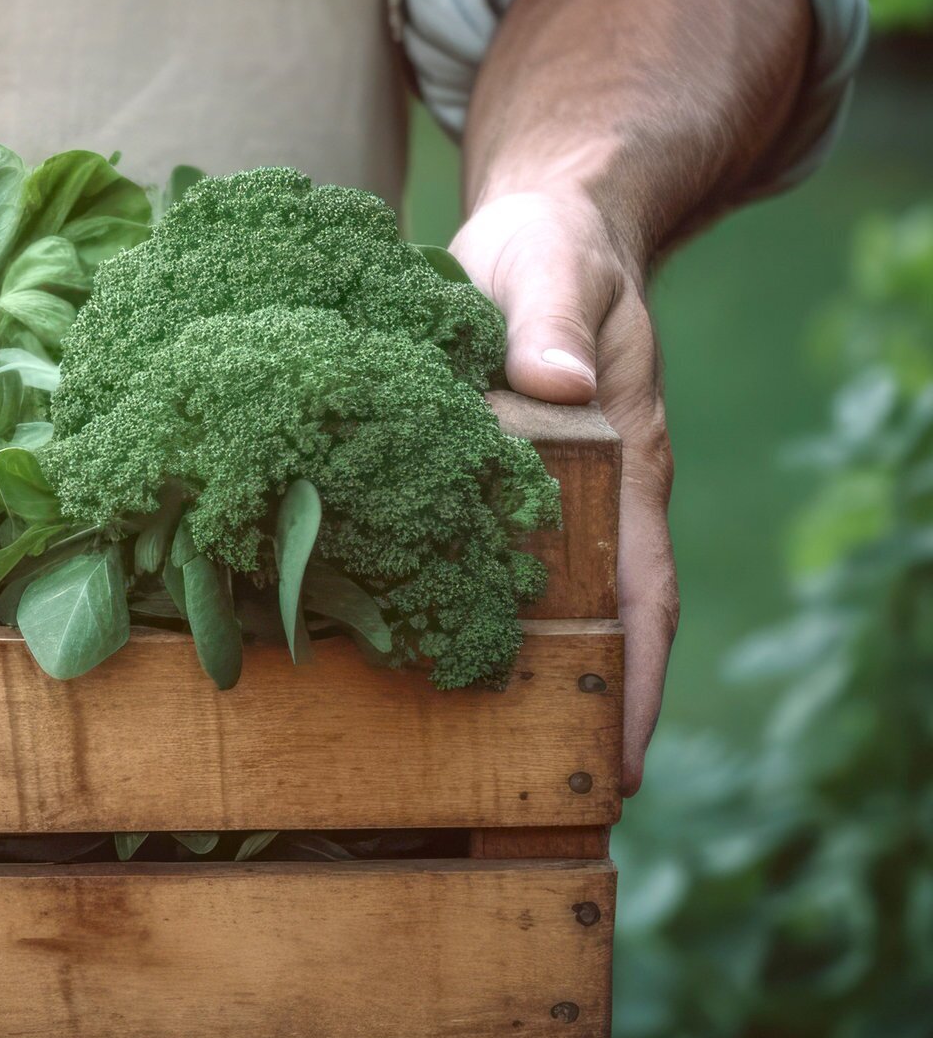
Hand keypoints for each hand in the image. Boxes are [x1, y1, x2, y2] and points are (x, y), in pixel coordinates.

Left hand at [450, 190, 675, 794]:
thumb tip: (555, 382)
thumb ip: (550, 318)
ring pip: (527, 606)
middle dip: (572, 716)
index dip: (634, 683)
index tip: (621, 768)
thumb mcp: (553, 267)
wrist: (538, 230)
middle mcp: (584, 498)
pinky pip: (471, 564)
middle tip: (536, 808)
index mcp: (620, 463)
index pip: (642, 594)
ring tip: (461, 773)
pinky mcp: (475, 481)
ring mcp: (532, 497)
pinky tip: (395, 662)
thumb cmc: (553, 251)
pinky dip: (450, 617)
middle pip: (588, 626)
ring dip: (508, 680)